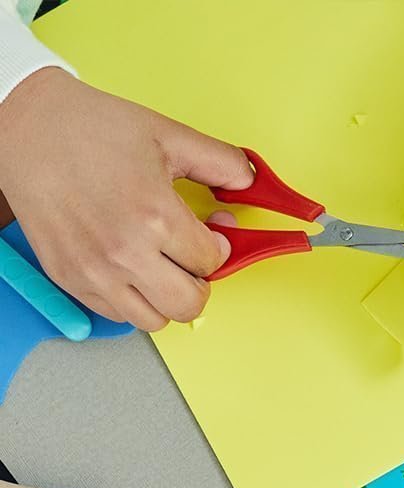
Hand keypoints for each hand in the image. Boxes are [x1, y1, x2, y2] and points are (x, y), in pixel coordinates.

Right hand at [0, 68, 250, 329]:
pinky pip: (118, 315)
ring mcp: (94, 271)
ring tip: (159, 266)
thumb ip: (220, 162)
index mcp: (154, 217)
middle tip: (189, 260)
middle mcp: (125, 253)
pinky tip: (128, 268)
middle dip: (199, 283)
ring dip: (166, 298)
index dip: (218, 248)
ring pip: (156, 320)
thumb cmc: (90, 127)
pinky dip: (131, 300)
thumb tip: (252, 183)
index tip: (209, 235)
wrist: (24, 124)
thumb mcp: (166, 135)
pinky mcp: (69, 278)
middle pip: (189, 305)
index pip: (211, 263)